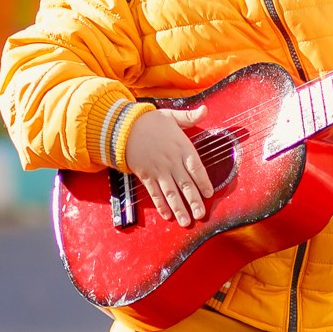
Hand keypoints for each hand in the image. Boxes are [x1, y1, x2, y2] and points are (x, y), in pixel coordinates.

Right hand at [125, 105, 212, 223]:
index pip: (197, 168)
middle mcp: (171, 161)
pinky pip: (155, 193)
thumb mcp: (171, 115)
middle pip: (186, 184)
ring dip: (179, 208)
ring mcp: (158, 170)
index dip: (203, 181)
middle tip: (200, 215)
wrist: (123, 126)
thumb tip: (205, 110)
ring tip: (186, 221)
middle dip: (194, 201)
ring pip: (171, 192)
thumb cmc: (149, 121)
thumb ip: (190, 117)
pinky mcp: (145, 175)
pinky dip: (160, 204)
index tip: (209, 193)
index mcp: (181, 147)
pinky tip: (167, 215)